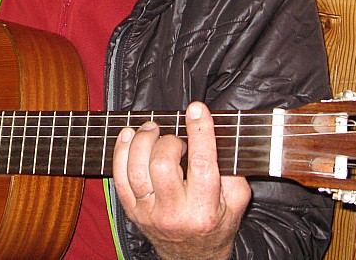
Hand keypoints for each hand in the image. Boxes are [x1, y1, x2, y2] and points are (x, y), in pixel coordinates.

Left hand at [112, 102, 250, 259]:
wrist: (194, 256)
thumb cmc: (217, 222)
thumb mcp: (236, 200)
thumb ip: (232, 169)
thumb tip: (215, 134)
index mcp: (204, 209)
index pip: (201, 164)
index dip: (199, 132)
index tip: (197, 109)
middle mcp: (174, 213)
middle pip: (162, 164)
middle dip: (169, 141)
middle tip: (176, 139)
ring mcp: (149, 213)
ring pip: (136, 168)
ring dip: (143, 140)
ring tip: (153, 129)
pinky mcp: (132, 210)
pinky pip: (119, 176)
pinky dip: (121, 150)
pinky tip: (130, 135)